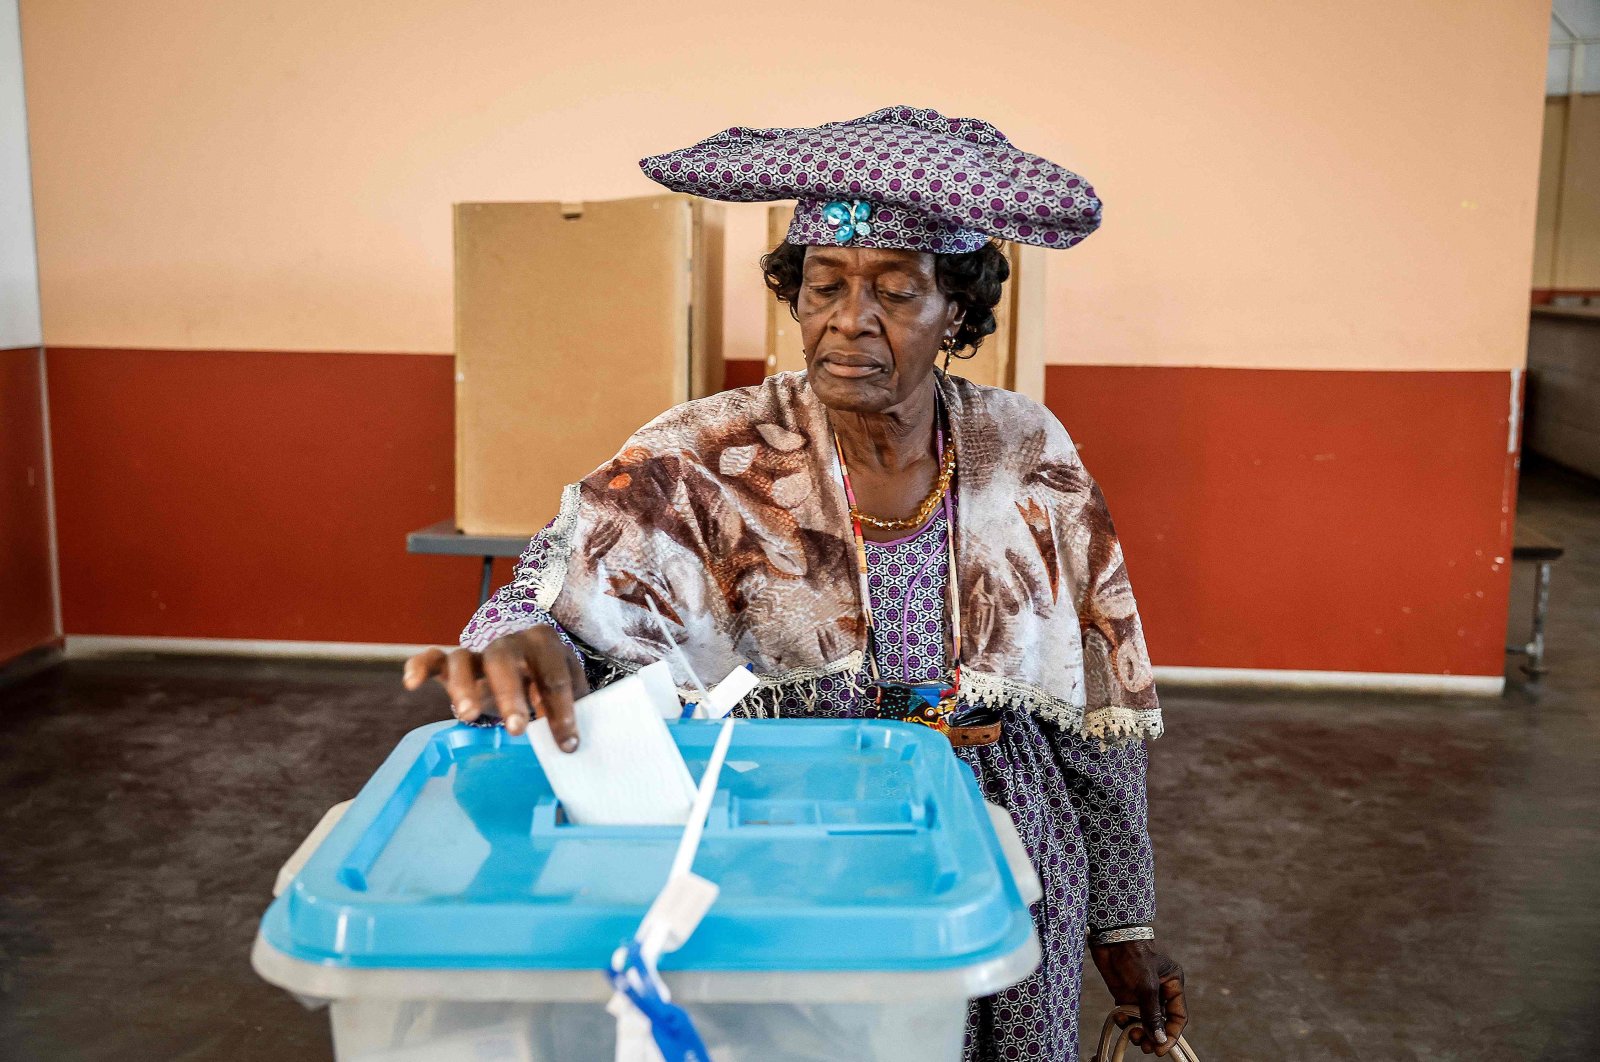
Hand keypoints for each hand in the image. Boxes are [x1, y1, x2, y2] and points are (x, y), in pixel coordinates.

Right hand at [403, 626, 588, 750]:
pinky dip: (419, 666)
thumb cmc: (547, 678)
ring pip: (464, 660)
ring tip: (468, 716)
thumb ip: (568, 706)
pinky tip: (411, 683)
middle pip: (505, 663)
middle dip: (511, 695)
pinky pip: (432, 658)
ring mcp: (476, 650)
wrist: (523, 657)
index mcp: (544, 644)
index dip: (562, 711)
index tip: (568, 745)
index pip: (554, 677)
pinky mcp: (450, 661)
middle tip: (516, 728)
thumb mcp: (566, 687)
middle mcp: (508, 642)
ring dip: (464, 687)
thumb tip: (571, 743)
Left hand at [1090, 939, 1186, 1055]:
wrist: (1109, 938)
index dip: (1172, 1034)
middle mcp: (1159, 991)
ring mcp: (1141, 993)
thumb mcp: (1147, 986)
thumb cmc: (1134, 955)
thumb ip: (1152, 1014)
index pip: (1178, 1016)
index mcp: (1172, 985)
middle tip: (1144, 1046)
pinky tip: (1119, 1018)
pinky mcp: (1125, 993)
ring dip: (1139, 1030)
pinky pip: (1128, 1014)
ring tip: (1132, 1035)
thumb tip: (1160, 1039)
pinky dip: (1124, 1020)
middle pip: (1161, 1022)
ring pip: (1144, 1020)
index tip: (1161, 1049)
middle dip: (1153, 1035)